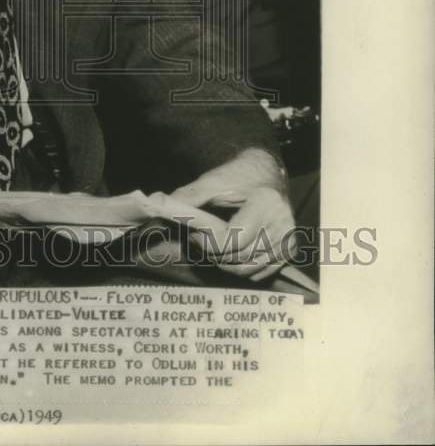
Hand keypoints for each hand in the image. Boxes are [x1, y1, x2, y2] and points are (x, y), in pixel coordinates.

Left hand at [171, 149, 295, 280]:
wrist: (265, 174)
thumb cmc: (237, 177)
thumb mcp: (212, 181)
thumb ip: (188, 196)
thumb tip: (158, 206)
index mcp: (266, 203)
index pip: (233, 239)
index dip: (207, 242)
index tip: (192, 232)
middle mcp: (282, 225)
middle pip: (238, 256)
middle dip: (211, 253)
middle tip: (196, 239)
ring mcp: (287, 241)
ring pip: (246, 269)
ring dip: (222, 263)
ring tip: (210, 245)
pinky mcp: (288, 252)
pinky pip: (257, 273)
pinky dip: (238, 267)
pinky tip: (227, 251)